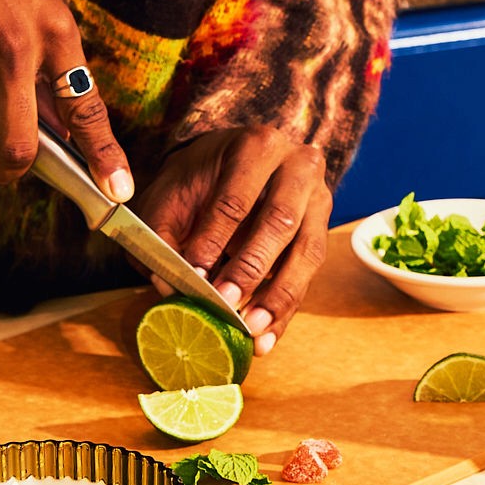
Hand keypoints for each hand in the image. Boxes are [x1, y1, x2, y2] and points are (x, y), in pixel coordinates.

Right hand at [0, 0, 132, 204]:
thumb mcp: (37, 1)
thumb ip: (51, 60)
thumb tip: (61, 129)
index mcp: (53, 30)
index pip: (86, 107)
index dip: (102, 155)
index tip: (117, 190)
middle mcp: (12, 46)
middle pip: (17, 147)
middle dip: (7, 169)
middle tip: (0, 165)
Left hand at [138, 126, 331, 354]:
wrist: (229, 166)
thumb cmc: (198, 181)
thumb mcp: (171, 195)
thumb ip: (162, 234)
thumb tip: (168, 284)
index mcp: (256, 146)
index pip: (236, 197)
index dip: (213, 239)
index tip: (192, 275)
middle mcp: (298, 165)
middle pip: (280, 221)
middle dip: (251, 268)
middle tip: (225, 303)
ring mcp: (318, 198)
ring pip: (306, 251)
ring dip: (278, 296)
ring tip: (252, 330)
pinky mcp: (322, 231)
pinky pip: (309, 275)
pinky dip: (286, 310)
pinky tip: (266, 338)